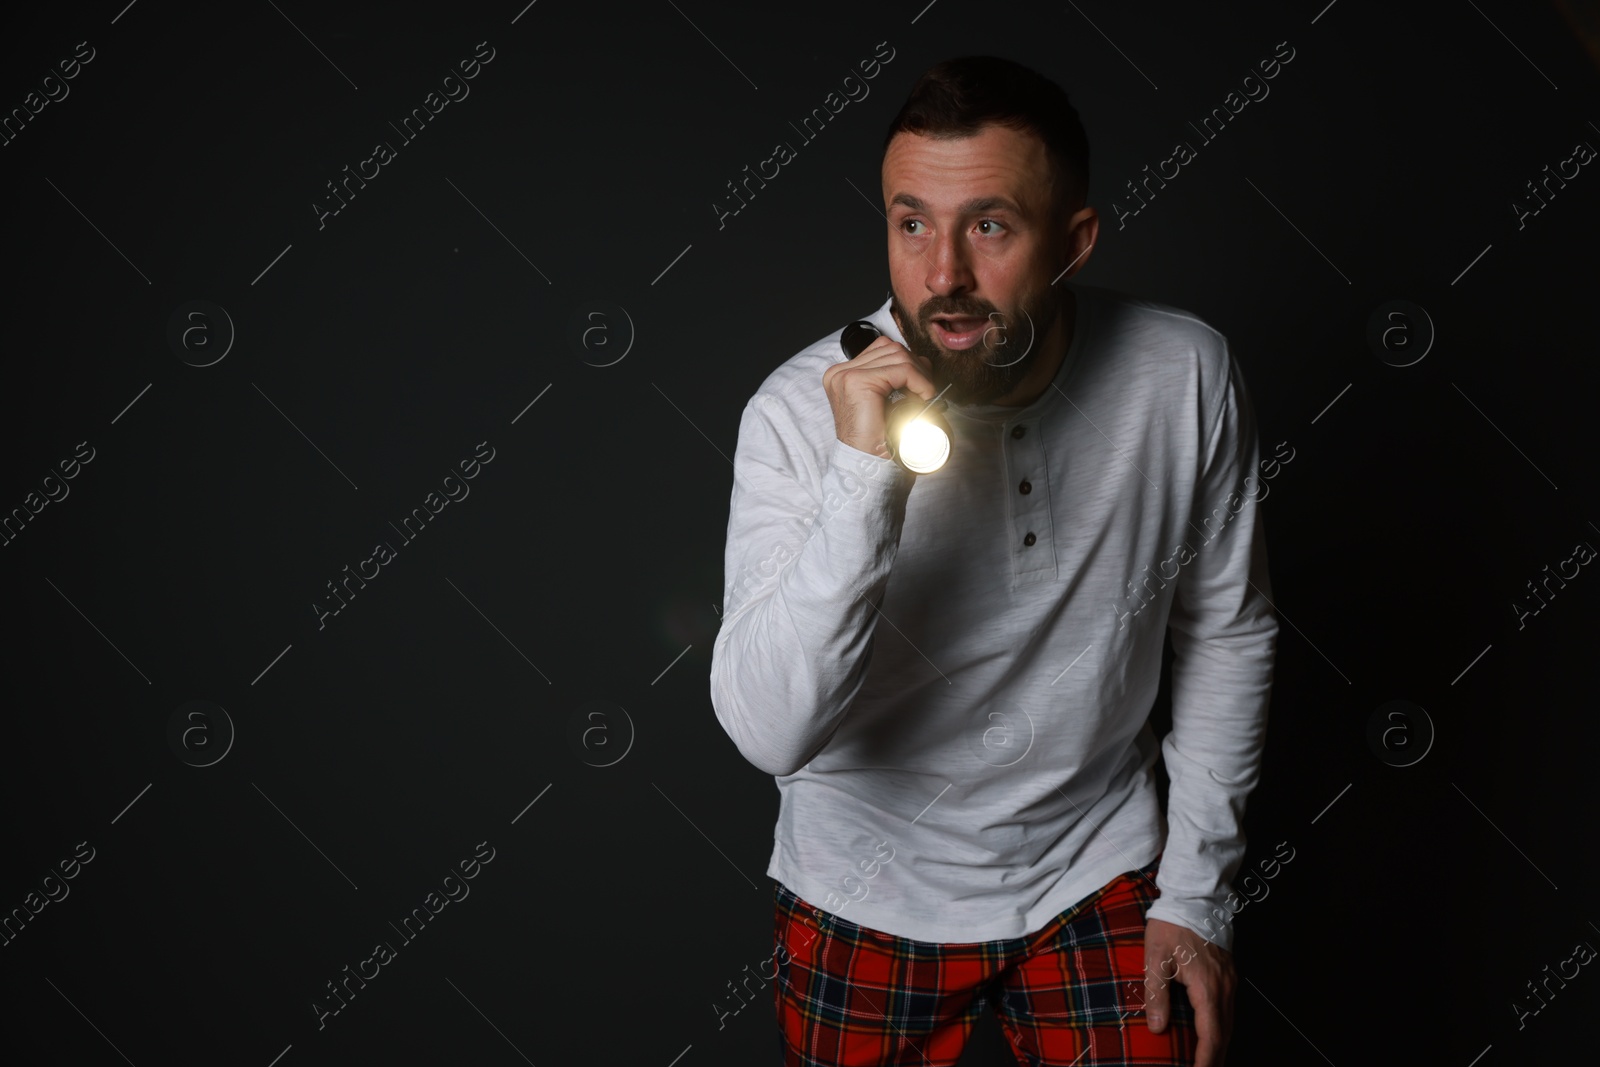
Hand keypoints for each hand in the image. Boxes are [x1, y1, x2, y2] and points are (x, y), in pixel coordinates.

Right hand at [821, 336, 935, 458]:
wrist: (867, 468)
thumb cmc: (878, 442)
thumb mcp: (886, 403)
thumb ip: (894, 380)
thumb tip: (922, 362)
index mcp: (843, 375)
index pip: (883, 349)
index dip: (909, 363)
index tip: (922, 385)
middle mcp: (840, 373)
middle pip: (890, 348)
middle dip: (916, 366)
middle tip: (926, 391)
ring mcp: (846, 375)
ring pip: (897, 355)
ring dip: (919, 374)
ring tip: (924, 396)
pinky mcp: (857, 382)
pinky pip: (901, 369)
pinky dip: (919, 381)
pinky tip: (923, 397)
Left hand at [1143, 917, 1234, 1066]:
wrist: (1194, 897)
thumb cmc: (1171, 925)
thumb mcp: (1155, 958)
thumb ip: (1156, 994)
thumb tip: (1157, 1028)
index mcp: (1207, 987)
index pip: (1211, 1036)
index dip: (1205, 1060)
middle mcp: (1224, 988)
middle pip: (1225, 1035)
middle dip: (1215, 1059)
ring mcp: (1230, 981)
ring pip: (1230, 1024)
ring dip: (1220, 1046)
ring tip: (1206, 1062)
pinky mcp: (1229, 975)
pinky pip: (1229, 1010)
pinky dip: (1222, 1029)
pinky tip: (1212, 1036)